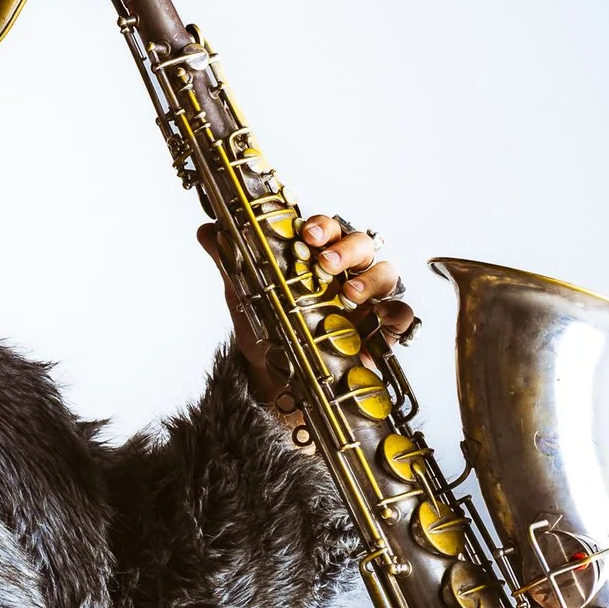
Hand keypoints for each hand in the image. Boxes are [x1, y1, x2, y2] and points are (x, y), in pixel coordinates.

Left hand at [196, 213, 419, 408]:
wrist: (278, 381)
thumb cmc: (270, 330)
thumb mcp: (246, 297)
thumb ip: (230, 262)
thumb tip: (206, 230)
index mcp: (318, 258)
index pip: (328, 230)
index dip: (322, 226)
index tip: (307, 234)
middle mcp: (347, 272)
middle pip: (360, 244)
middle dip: (345, 248)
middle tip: (325, 263)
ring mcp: (369, 299)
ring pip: (385, 272)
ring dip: (369, 279)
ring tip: (348, 294)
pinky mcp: (384, 330)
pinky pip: (402, 314)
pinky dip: (395, 316)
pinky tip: (378, 322)